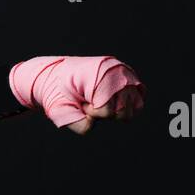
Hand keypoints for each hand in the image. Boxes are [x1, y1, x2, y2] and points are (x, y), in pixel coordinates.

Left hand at [9, 56, 145, 133]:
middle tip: (88, 102)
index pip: (107, 110)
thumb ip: (77, 123)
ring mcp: (126, 72)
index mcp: (99, 74)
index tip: (81, 102)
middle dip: (103, 112)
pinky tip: (108, 100)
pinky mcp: (130, 77)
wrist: (56, 74)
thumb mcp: (60, 110)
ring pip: (132, 109)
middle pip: (122, 112)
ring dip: (114, 110)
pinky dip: (124, 106)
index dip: (92, 113)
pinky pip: (138, 101)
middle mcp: (117, 70)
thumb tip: (93, 124)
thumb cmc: (58, 92)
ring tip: (97, 100)